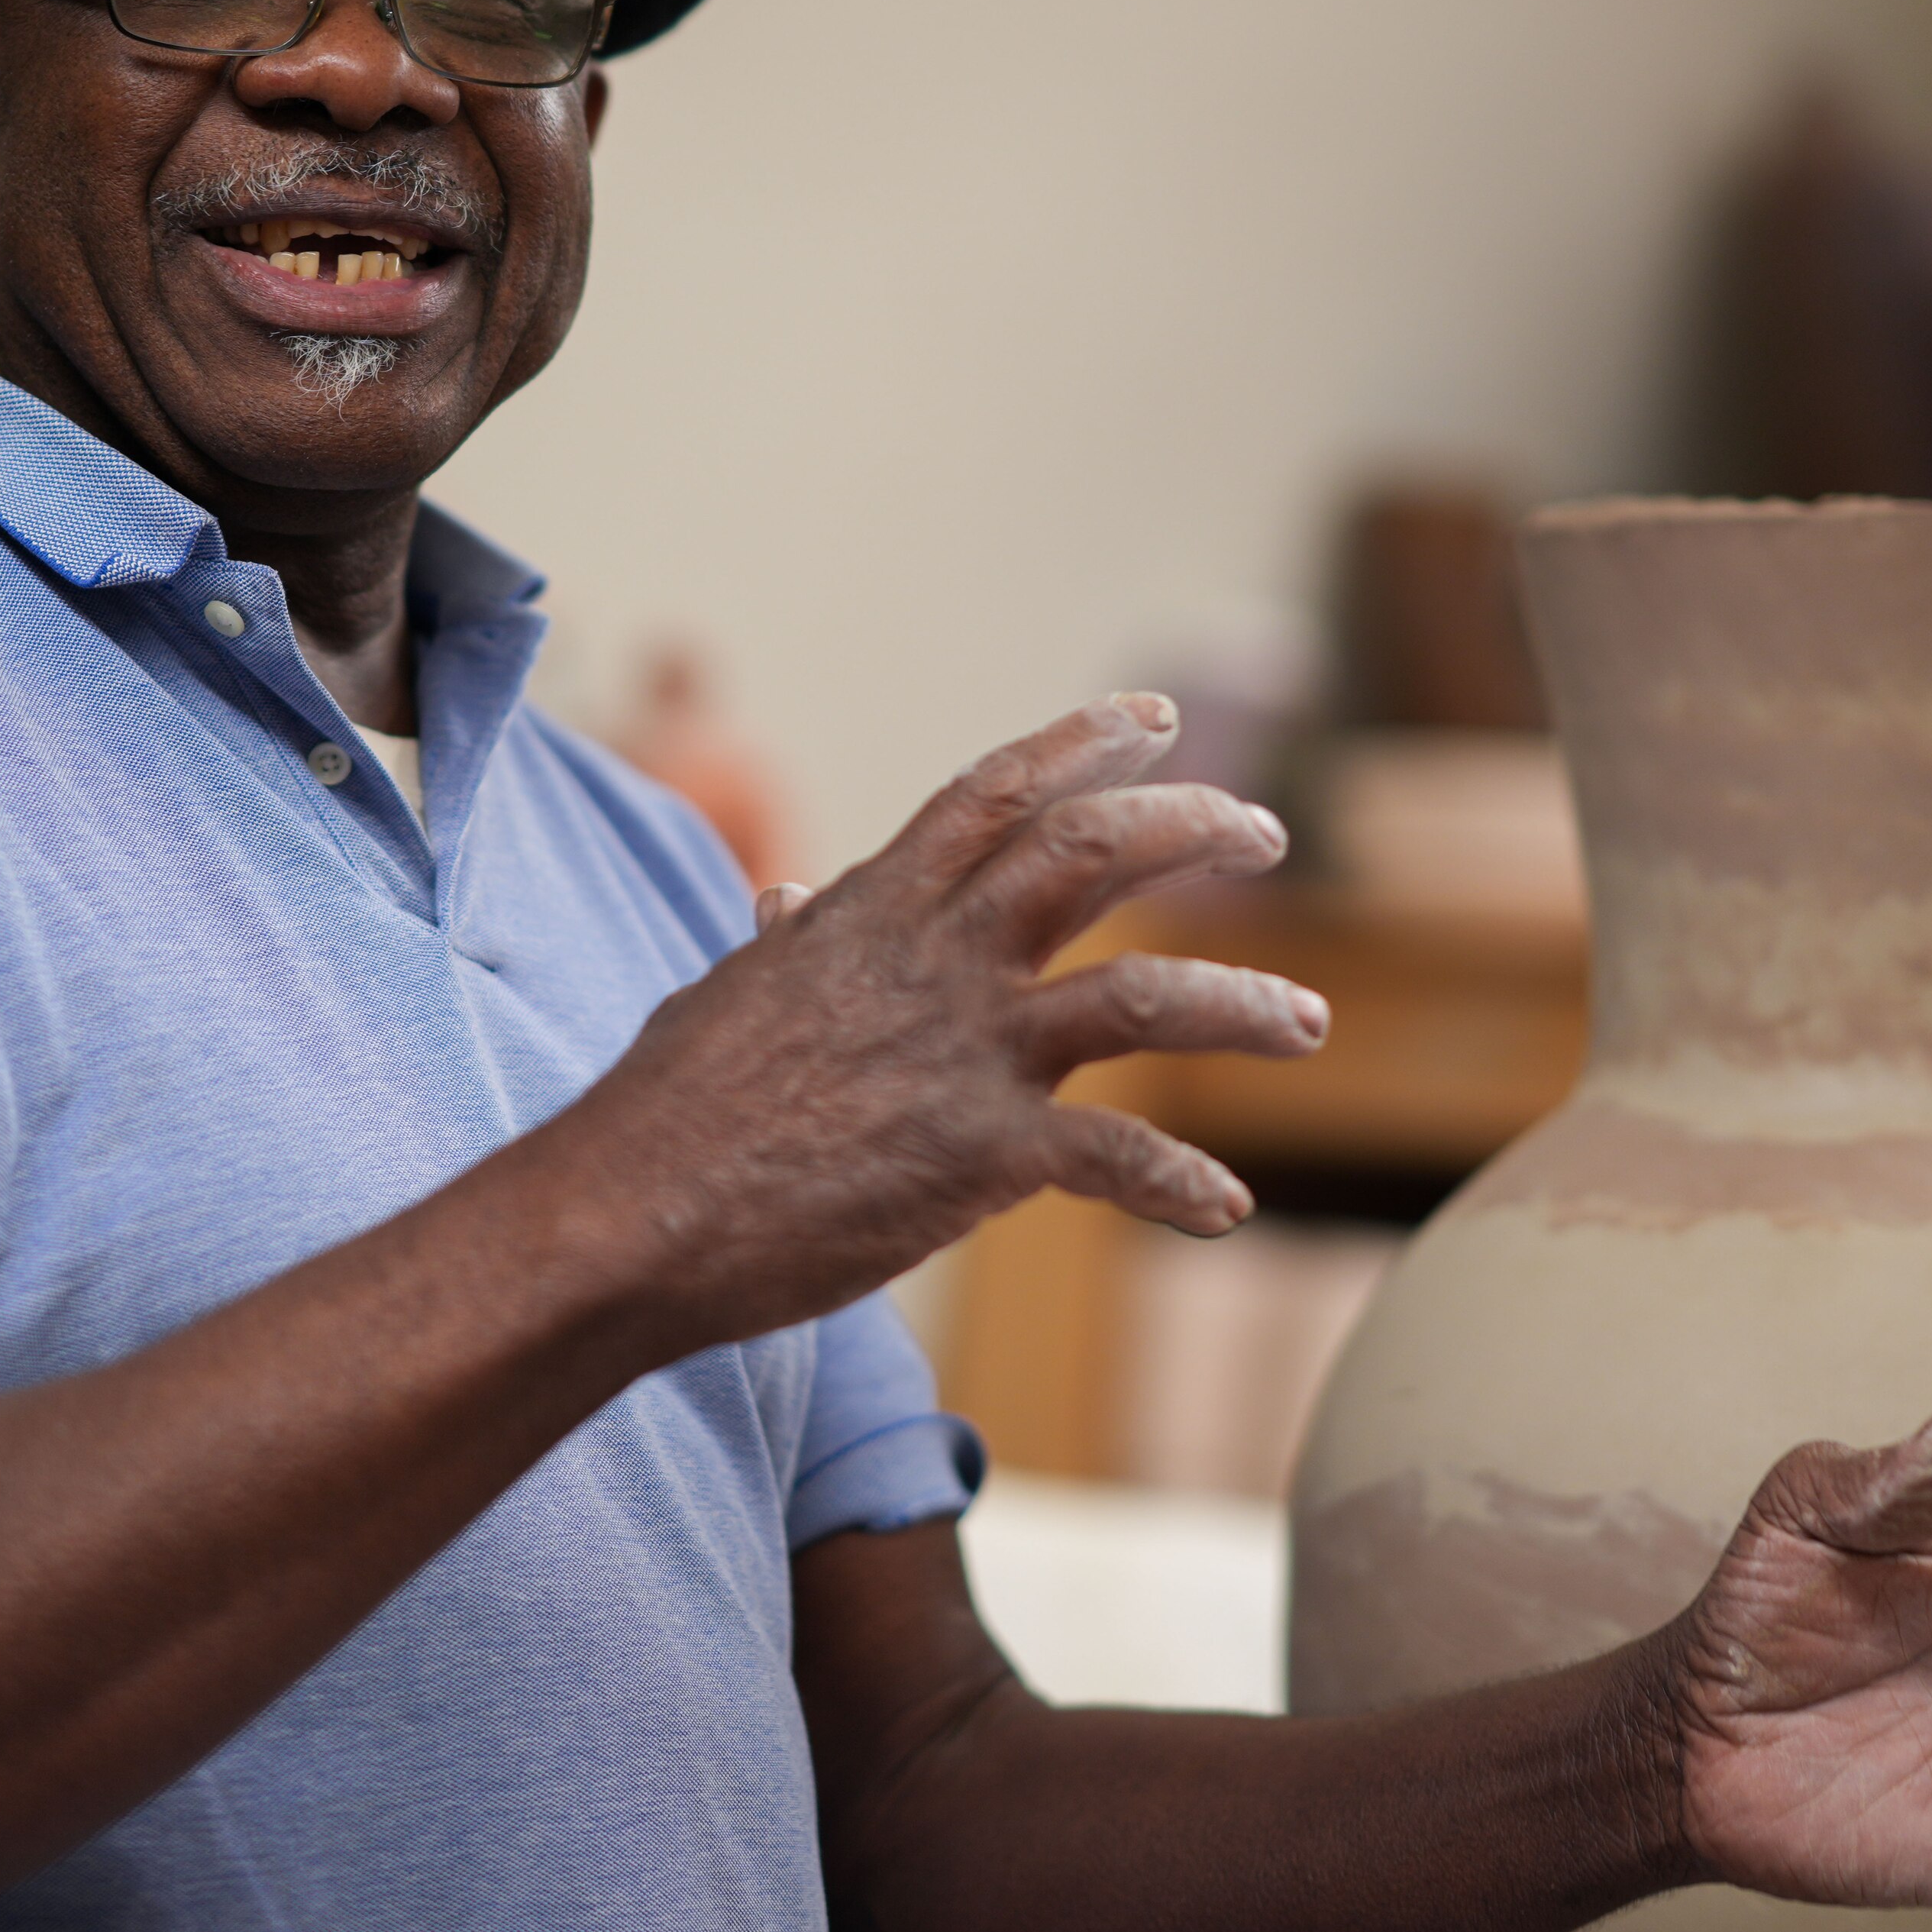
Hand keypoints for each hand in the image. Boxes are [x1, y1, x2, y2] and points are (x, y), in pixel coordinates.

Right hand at [552, 694, 1325, 1350]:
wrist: (624, 1213)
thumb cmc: (664, 1117)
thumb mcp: (726, 998)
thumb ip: (786, 947)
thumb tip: (786, 900)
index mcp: (873, 916)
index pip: (992, 795)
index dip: (1081, 744)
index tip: (1153, 718)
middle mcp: (932, 962)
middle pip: (1088, 852)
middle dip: (1191, 825)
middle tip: (1265, 828)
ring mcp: (961, 1052)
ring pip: (1140, 995)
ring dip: (1240, 1002)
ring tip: (1307, 1022)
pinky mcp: (975, 1155)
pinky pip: (1110, 1157)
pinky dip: (1178, 1182)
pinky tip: (1225, 1207)